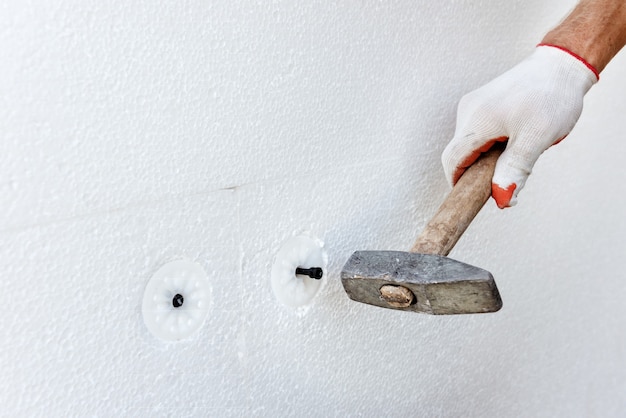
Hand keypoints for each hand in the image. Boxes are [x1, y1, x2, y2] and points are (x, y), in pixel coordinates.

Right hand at [441, 45, 597, 207]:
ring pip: (469, 144)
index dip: (459, 183)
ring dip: (486, 157)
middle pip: (459, 153)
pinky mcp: (481, 103)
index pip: (452, 161)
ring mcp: (473, 105)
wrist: (561, 64)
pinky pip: (477, 132)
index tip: (473, 198)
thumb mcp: (536, 138)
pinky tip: (515, 138)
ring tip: (518, 150)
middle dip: (477, 171)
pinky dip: (491, 144)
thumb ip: (515, 169)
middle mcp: (468, 111)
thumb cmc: (552, 96)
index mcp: (476, 121)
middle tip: (506, 176)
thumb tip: (502, 198)